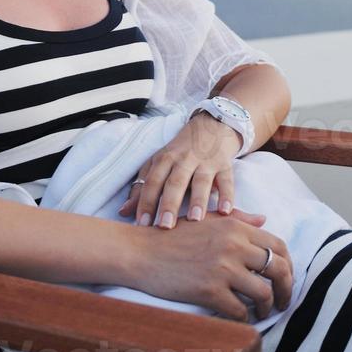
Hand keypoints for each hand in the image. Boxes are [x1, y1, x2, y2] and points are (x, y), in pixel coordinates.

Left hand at [118, 112, 241, 228]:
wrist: (211, 125)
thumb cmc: (180, 152)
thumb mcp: (158, 163)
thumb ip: (142, 188)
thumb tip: (123, 212)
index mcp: (164, 159)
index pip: (152, 182)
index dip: (146, 202)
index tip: (141, 224)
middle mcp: (184, 159)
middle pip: (175, 182)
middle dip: (169, 204)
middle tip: (165, 226)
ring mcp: (205, 161)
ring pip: (201, 181)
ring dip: (198, 200)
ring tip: (195, 219)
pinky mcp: (225, 164)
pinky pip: (227, 180)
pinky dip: (227, 195)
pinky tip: (226, 211)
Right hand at [127, 208, 292, 320]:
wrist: (141, 252)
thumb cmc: (173, 235)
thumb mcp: (208, 220)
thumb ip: (239, 219)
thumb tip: (265, 220)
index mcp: (236, 226)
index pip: (278, 246)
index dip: (289, 265)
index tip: (285, 278)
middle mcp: (234, 245)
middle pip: (278, 269)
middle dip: (287, 289)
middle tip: (283, 301)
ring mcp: (222, 268)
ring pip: (263, 293)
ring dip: (267, 307)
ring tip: (261, 312)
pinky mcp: (209, 291)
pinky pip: (240, 310)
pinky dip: (244, 317)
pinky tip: (240, 317)